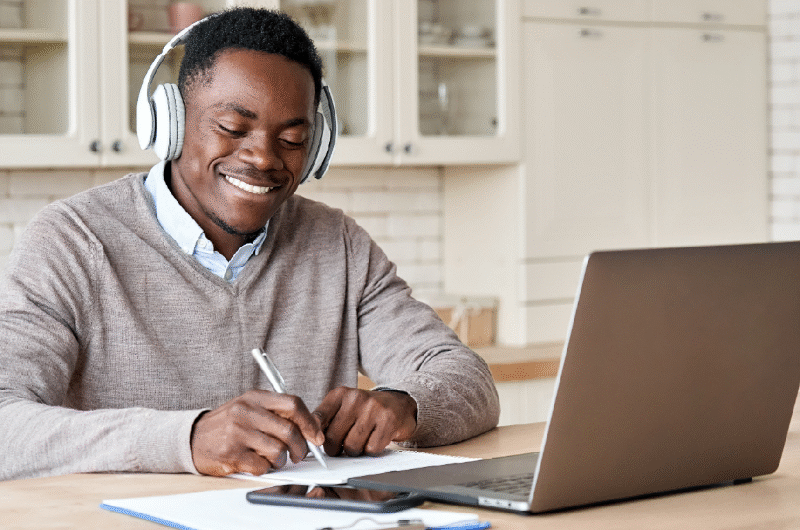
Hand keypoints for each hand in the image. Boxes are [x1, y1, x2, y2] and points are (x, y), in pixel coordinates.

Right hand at [190, 390, 324, 475]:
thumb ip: (277, 413)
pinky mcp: (231, 454)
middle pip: (289, 430)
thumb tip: (312, 427)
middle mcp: (246, 412)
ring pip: (278, 450)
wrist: (192, 438)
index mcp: (255, 397)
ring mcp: (237, 433)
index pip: (293, 404)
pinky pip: (261, 466)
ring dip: (281, 460)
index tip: (316, 436)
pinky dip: (264, 469)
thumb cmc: (228, 425)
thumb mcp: (250, 408)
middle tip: (298, 455)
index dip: (310, 422)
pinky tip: (256, 463)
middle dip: (300, 447)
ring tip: (274, 459)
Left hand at [314, 387, 416, 456]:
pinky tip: (374, 439)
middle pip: (332, 438)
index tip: (318, 444)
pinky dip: (371, 451)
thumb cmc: (365, 410)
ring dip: (354, 451)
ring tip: (360, 440)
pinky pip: (370, 449)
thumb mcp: (343, 407)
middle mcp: (355, 398)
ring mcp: (372, 408)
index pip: (317, 420)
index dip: (315, 437)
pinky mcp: (388, 421)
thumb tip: (308, 440)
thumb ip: (325, 420)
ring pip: (351, 446)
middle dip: (336, 448)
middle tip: (343, 445)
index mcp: (340, 394)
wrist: (398, 404)